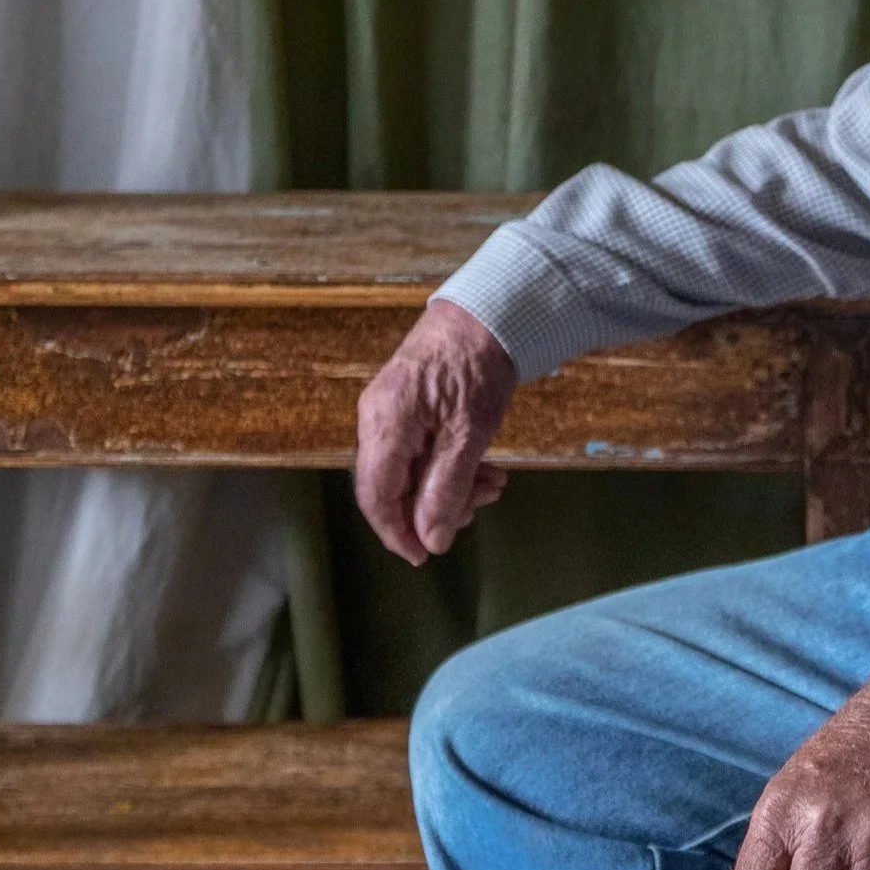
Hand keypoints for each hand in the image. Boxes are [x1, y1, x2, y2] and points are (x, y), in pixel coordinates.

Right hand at [353, 299, 517, 561]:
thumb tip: (431, 540)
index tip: (424, 556)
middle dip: (435, 507)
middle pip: (393, 487)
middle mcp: (378, 420)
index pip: (375, 496)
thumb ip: (447, 488)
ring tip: (494, 484)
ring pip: (412, 472)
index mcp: (385, 425)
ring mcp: (392, 414)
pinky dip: (452, 467)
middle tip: (480, 505)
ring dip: (451, 487)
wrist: (487, 313)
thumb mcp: (469, 434)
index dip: (396, 532)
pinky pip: (422, 452)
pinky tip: (486, 470)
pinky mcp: (411, 410)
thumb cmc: (477, 367)